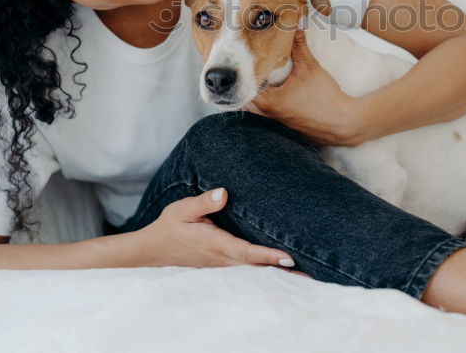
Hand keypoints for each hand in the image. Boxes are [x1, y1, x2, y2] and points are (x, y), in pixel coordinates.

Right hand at [132, 187, 310, 278]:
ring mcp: (224, 264)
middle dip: (283, 270)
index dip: (268, 256)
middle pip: (257, 267)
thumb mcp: (181, 209)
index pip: (246, 252)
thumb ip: (203, 202)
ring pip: (254, 270)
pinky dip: (266, 269)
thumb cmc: (170, 227)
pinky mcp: (224, 264)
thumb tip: (224, 193)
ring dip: (277, 272)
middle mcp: (223, 258)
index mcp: (215, 244)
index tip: (289, 257)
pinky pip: (248, 268)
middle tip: (312, 272)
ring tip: (306, 272)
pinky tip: (281, 267)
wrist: (154, 250)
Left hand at [241, 29, 368, 146]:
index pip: (242, 85)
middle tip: (251, 65)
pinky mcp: (284, 122)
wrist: (342, 122)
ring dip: (256, 91)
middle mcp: (267, 113)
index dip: (242, 70)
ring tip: (261, 75)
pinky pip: (266, 111)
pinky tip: (274, 87)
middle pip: (244, 97)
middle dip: (246, 81)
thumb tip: (295, 25)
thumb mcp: (310, 67)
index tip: (244, 57)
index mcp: (268, 101)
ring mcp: (275, 120)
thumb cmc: (325, 99)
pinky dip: (266, 99)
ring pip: (254, 105)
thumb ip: (299, 45)